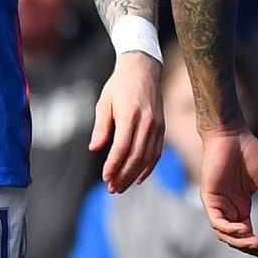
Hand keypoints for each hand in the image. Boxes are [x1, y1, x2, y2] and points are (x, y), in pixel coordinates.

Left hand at [89, 51, 164, 192]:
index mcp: (130, 115)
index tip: (105, 178)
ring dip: (135, 175)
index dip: (114, 165)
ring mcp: (157, 126)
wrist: (143, 69)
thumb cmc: (119, 85)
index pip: (123, 148)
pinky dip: (148, 167)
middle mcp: (147, 122)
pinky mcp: (162, 128)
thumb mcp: (104, 102)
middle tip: (112, 188)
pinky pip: (157, 152)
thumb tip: (95, 149)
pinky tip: (139, 178)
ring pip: (148, 158)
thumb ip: (101, 127)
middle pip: (137, 156)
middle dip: (124, 176)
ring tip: (122, 187)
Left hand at [198, 126, 257, 257]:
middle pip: (236, 238)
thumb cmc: (249, 153)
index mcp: (241, 206)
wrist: (233, 135)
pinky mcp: (210, 198)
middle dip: (250, 248)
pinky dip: (229, 229)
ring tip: (255, 243)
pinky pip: (217, 221)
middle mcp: (229, 208)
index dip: (257, 246)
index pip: (247, 234)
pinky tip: (243, 230)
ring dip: (240, 242)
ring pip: (225, 234)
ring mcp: (218, 204)